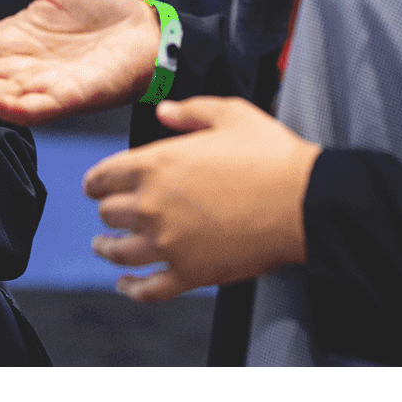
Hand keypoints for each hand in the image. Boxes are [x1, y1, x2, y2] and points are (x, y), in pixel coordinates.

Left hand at [83, 96, 321, 301]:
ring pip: (119, 252)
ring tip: (104, 247)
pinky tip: (127, 286)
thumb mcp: (230, 114)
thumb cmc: (272, 157)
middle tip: (110, 213)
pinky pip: (149, 290)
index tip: (97, 186)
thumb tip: (164, 111)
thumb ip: (190, 111)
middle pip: (108, 214)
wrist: (305, 201)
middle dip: (108, 211)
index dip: (96, 181)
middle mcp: (152, 205)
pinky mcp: (190, 274)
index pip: (102, 177)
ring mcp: (169, 244)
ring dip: (107, 248)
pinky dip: (132, 290)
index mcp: (155, 164)